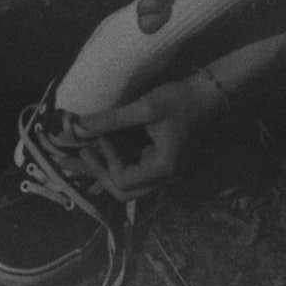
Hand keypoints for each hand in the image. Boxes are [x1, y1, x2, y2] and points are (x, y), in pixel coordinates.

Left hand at [73, 76, 224, 200]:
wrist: (207, 94)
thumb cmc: (180, 100)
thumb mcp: (145, 107)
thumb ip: (111, 119)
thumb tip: (79, 126)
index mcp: (163, 169)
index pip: (124, 181)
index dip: (107, 160)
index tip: (102, 137)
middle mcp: (163, 177)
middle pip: (122, 191)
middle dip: (98, 174)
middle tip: (79, 155)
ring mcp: (161, 172)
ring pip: (125, 184)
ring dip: (102, 170)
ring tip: (79, 155)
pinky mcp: (157, 162)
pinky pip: (131, 170)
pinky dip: (113, 162)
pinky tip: (97, 150)